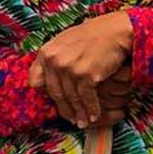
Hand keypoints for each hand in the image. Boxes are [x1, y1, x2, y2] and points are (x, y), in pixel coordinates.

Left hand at [32, 12, 132, 127]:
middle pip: (55, 94)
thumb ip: (54, 58)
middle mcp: (54, 61)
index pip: (36, 82)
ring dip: (79, 113)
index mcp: (46, 53)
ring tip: (84, 122)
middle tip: (72, 120)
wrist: (116, 31)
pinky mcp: (86, 75)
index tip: (56, 103)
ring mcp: (69, 68)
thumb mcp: (65, 42)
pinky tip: (95, 116)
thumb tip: (46, 79)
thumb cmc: (94, 36)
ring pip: (71, 98)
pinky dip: (92, 109)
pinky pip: (87, 98)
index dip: (46, 95)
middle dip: (65, 110)